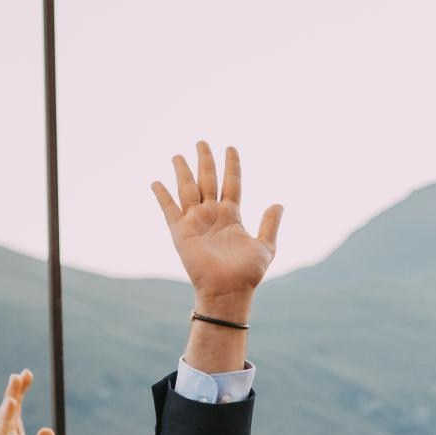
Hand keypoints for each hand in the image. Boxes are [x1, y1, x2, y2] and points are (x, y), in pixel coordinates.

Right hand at [0, 370, 57, 434]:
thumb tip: (46, 428)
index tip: (27, 376)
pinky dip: (5, 418)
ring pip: (6, 419)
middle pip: (11, 413)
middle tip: (22, 372)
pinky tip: (9, 403)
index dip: (21, 395)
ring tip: (15, 378)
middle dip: (16, 391)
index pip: (18, 416)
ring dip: (10, 398)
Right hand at [151, 142, 281, 315]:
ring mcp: (195, 222)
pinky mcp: (181, 232)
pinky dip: (162, 195)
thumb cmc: (247, 274)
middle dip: (205, 160)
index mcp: (231, 216)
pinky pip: (169, 209)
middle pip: (208, 180)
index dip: (232, 165)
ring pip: (188, 189)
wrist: (228, 291)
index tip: (231, 147)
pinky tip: (156, 182)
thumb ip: (270, 224)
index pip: (232, 183)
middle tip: (201, 142)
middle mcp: (212, 215)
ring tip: (178, 155)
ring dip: (182, 171)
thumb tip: (278, 203)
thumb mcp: (265, 246)